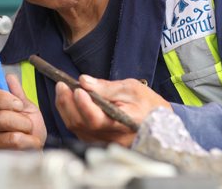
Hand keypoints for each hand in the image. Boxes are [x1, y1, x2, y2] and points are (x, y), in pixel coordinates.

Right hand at [0, 74, 46, 149]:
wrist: (33, 149)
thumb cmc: (28, 127)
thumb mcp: (26, 107)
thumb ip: (18, 93)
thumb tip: (9, 76)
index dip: (3, 98)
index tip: (19, 104)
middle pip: (0, 117)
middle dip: (22, 121)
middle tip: (28, 124)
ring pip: (9, 134)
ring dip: (27, 133)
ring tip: (29, 135)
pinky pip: (14, 147)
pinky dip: (28, 143)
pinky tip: (28, 144)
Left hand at [55, 76, 172, 146]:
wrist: (159, 123)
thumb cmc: (148, 104)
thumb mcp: (131, 88)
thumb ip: (107, 86)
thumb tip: (84, 81)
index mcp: (123, 124)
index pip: (97, 119)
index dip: (84, 105)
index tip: (77, 89)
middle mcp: (111, 137)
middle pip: (82, 124)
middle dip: (68, 103)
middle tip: (62, 85)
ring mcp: (103, 142)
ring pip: (76, 128)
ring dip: (65, 108)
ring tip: (62, 89)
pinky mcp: (97, 142)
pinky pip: (78, 130)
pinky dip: (70, 114)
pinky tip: (68, 101)